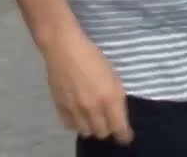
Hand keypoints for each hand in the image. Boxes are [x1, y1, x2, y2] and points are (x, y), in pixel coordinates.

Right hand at [41, 27, 132, 144]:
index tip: (126, 137)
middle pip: (102, 133)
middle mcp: (93, 108)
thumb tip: (117, 114)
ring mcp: (75, 110)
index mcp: (111, 98)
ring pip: (86, 132)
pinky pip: (70, 126)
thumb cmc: (94, 57)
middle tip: (109, 121)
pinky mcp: (60, 108)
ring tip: (93, 118)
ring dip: (92, 127)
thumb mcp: (114, 77)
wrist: (65, 49)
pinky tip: (79, 115)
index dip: (124, 136)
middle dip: (108, 129)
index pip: (119, 128)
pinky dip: (76, 123)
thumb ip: (116, 98)